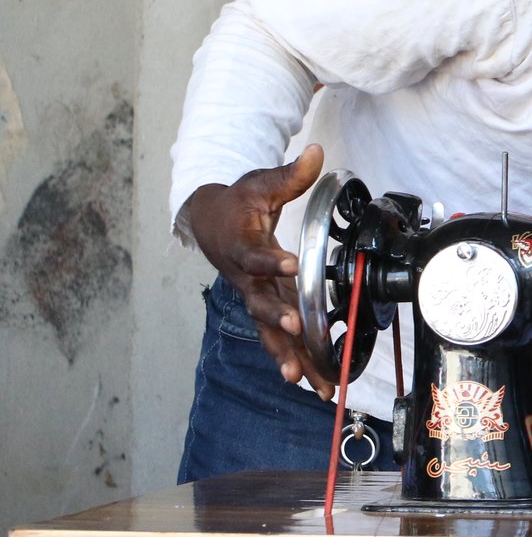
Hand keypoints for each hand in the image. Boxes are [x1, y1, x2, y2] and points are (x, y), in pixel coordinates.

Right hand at [184, 144, 337, 396]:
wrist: (210, 222)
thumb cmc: (237, 204)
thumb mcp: (260, 184)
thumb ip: (290, 175)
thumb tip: (316, 153)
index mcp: (244, 246)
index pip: (256, 255)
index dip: (271, 261)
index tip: (290, 264)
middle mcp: (246, 279)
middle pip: (260, 302)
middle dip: (276, 319)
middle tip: (294, 330)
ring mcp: (254, 297)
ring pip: (269, 331)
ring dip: (287, 355)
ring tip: (304, 380)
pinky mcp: (265, 308)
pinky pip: (278, 339)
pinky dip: (295, 360)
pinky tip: (313, 384)